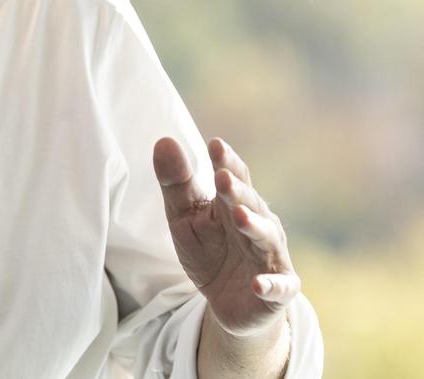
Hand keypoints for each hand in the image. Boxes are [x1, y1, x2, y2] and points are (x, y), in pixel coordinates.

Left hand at [153, 137, 299, 336]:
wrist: (229, 303)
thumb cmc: (208, 251)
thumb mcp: (184, 218)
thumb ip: (175, 183)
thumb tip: (165, 140)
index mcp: (234, 204)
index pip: (234, 177)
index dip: (226, 162)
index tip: (215, 144)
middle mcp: (259, 225)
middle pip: (250, 204)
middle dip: (237, 191)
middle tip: (222, 177)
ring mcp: (270, 257)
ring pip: (266, 238)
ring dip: (254, 227)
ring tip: (239, 216)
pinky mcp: (279, 290)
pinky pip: (279, 287)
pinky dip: (271, 285)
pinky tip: (259, 285)